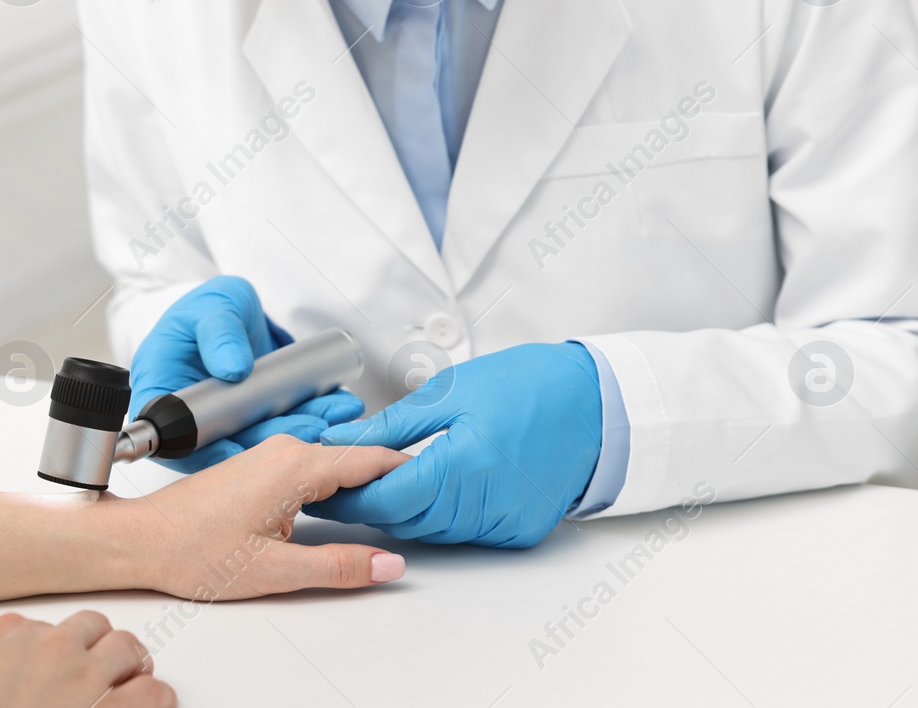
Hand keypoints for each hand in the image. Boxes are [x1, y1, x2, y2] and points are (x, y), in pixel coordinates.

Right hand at [0, 610, 173, 707]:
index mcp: (7, 638)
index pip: (47, 626)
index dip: (58, 651)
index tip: (58, 667)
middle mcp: (51, 648)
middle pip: (94, 628)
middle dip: (100, 650)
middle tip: (104, 671)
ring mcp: (85, 675)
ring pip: (128, 648)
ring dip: (132, 668)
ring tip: (131, 685)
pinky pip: (153, 693)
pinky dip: (157, 699)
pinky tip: (153, 705)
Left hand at [123, 434, 409, 598]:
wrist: (142, 539)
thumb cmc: (193, 549)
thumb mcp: (277, 570)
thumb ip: (340, 565)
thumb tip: (387, 564)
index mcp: (296, 466)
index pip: (371, 458)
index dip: (406, 471)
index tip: (433, 480)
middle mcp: (285, 450)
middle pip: (355, 459)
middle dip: (387, 481)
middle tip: (416, 508)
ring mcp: (270, 455)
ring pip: (333, 463)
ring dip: (358, 485)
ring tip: (385, 512)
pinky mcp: (259, 466)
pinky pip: (312, 468)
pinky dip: (333, 487)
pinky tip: (338, 511)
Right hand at [130, 276, 364, 470]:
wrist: (229, 314)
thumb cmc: (205, 308)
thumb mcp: (210, 307)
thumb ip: (218, 332)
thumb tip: (234, 369)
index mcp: (162, 394)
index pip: (175, 436)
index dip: (205, 449)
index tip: (238, 450)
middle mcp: (191, 421)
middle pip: (227, 444)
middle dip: (271, 438)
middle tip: (311, 426)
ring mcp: (225, 426)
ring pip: (259, 440)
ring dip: (299, 431)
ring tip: (337, 412)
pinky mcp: (254, 424)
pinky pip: (281, 428)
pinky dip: (310, 419)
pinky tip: (338, 408)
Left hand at [303, 342, 601, 547]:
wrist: (594, 402)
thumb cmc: (525, 385)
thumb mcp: (449, 391)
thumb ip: (392, 425)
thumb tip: (342, 441)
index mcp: (464, 465)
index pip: (388, 499)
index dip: (350, 497)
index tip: (324, 490)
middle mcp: (487, 504)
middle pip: (407, 520)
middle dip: (372, 504)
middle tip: (342, 485)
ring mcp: (506, 523)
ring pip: (433, 531)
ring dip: (406, 511)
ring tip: (384, 483)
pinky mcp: (520, 531)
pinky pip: (465, 533)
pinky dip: (442, 516)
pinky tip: (434, 491)